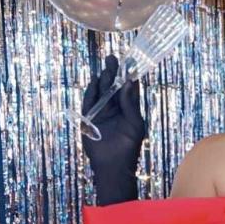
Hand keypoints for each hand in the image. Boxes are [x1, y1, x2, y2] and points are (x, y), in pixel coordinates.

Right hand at [81, 54, 145, 174]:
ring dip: (104, 80)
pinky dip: (92, 92)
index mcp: (129, 109)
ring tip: (107, 67)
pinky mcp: (90, 118)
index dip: (128, 75)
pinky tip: (96, 81)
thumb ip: (131, 104)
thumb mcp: (135, 123)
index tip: (130, 62)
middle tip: (113, 58)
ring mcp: (102, 112)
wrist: (113, 165)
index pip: (129, 89)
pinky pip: (90, 102)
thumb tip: (129, 83)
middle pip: (113, 87)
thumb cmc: (129, 146)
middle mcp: (115, 108)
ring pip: (102, 92)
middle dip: (114, 73)